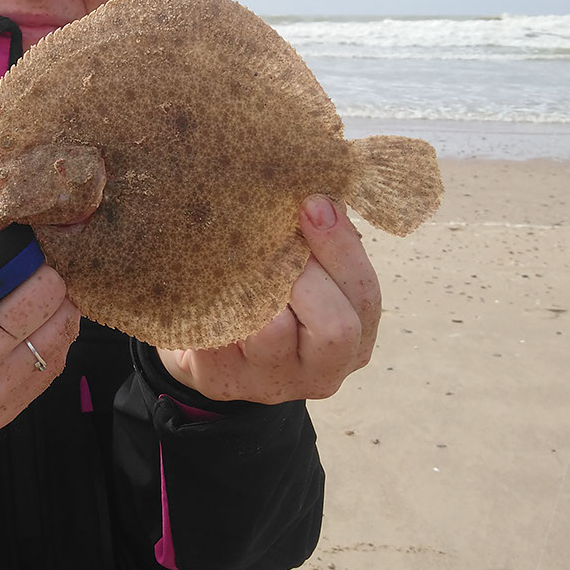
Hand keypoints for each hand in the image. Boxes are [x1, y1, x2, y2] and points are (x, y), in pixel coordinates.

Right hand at [0, 208, 80, 432]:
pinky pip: (55, 363)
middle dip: (44, 269)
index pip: (11, 262)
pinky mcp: (0, 413)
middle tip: (31, 261)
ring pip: (61, 329)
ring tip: (30, 290)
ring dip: (55, 303)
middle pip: (45, 294)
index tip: (26, 235)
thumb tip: (1, 196)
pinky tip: (28, 323)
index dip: (25, 243)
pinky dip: (52, 335)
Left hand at [158, 195, 380, 403]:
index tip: (312, 203)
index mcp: (353, 343)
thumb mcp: (305, 273)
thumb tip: (321, 186)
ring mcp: (270, 383)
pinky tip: (205, 278)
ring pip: (273, 331)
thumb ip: (319, 240)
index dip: (342, 247)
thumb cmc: (267, 295)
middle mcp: (320, 373)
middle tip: (274, 239)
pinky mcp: (221, 382)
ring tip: (238, 256)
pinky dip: (211, 299)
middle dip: (305, 270)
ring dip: (256, 283)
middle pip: (337, 327)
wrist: (208, 343)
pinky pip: (219, 333)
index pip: (365, 296)